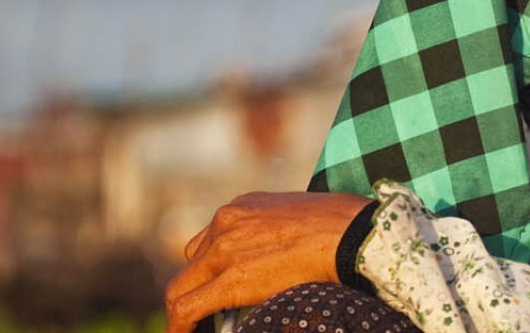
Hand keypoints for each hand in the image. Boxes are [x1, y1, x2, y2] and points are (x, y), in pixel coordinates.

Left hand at [164, 190, 372, 331]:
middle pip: (192, 265)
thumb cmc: (340, 227)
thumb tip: (281, 259)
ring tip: (191, 329)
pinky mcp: (230, 279)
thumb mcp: (296, 219)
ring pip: (181, 287)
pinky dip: (180, 326)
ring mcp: (223, 249)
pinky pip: (187, 308)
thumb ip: (275, 235)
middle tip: (203, 316)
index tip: (215, 289)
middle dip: (195, 291)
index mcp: (242, 207)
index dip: (209, 271)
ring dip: (184, 311)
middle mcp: (225, 222)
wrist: (348, 232)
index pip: (209, 242)